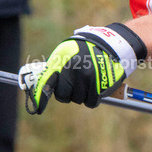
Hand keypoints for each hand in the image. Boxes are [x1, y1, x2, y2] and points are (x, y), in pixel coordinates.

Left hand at [18, 23, 146, 114]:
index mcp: (65, 63)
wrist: (111, 44)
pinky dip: (92, 99)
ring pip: (78, 100)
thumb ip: (54, 67)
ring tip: (86, 83)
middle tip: (74, 85)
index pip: (50, 86)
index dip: (45, 97)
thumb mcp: (67, 52)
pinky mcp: (102, 86)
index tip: (40, 107)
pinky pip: (91, 102)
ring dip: (81, 95)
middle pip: (64, 97)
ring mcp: (90, 80)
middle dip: (67, 94)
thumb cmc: (85, 49)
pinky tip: (94, 88)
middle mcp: (76, 72)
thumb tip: (42, 86)